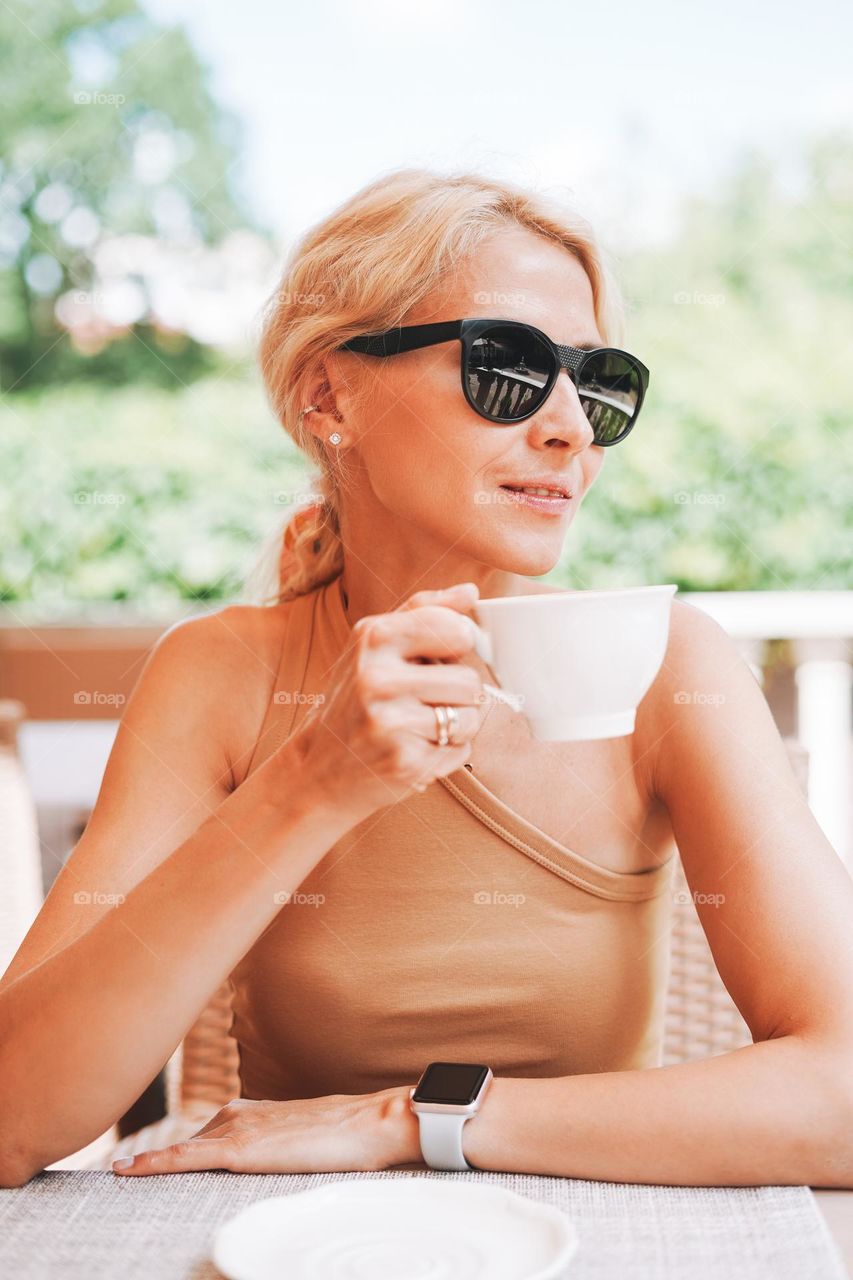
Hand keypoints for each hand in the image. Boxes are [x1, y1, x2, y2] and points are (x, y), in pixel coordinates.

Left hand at [111, 1085, 421, 1175]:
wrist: (367, 1123)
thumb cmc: (346, 1134)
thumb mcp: (304, 1138)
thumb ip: (280, 1145)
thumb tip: (275, 1158)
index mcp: (253, 1112)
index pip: (206, 1133)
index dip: (179, 1148)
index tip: (148, 1159)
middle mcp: (238, 1114)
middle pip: (190, 1142)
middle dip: (163, 1157)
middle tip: (125, 1169)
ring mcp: (237, 1129)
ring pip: (181, 1149)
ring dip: (151, 1161)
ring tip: (119, 1171)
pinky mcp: (239, 1149)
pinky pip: (185, 1159)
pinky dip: (153, 1163)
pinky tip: (126, 1170)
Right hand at [286, 582, 488, 821]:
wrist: (317, 768)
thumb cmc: (354, 699)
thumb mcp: (375, 643)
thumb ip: (424, 611)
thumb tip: (471, 591)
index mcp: (375, 636)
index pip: (457, 629)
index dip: (460, 645)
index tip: (443, 655)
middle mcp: (378, 678)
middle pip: (470, 680)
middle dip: (457, 693)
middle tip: (423, 700)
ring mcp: (390, 723)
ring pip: (470, 718)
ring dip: (455, 726)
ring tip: (418, 726)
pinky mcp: (405, 762)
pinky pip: (460, 751)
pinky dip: (445, 753)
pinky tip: (413, 749)